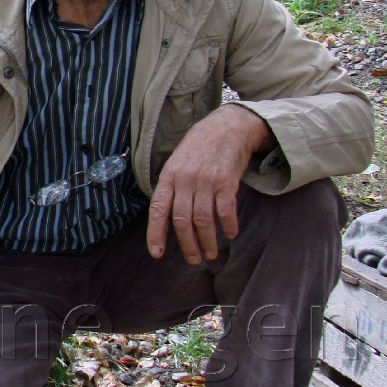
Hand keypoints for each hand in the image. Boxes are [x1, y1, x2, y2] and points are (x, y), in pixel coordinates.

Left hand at [146, 105, 272, 264]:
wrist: (227, 127)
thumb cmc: (200, 147)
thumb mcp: (177, 162)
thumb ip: (172, 187)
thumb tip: (167, 218)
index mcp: (169, 176)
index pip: (158, 209)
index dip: (156, 233)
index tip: (157, 253)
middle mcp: (185, 180)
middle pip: (182, 221)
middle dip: (187, 245)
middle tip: (193, 259)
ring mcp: (206, 181)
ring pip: (203, 220)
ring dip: (208, 241)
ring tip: (211, 253)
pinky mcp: (227, 181)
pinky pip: (225, 211)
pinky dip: (228, 226)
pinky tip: (230, 233)